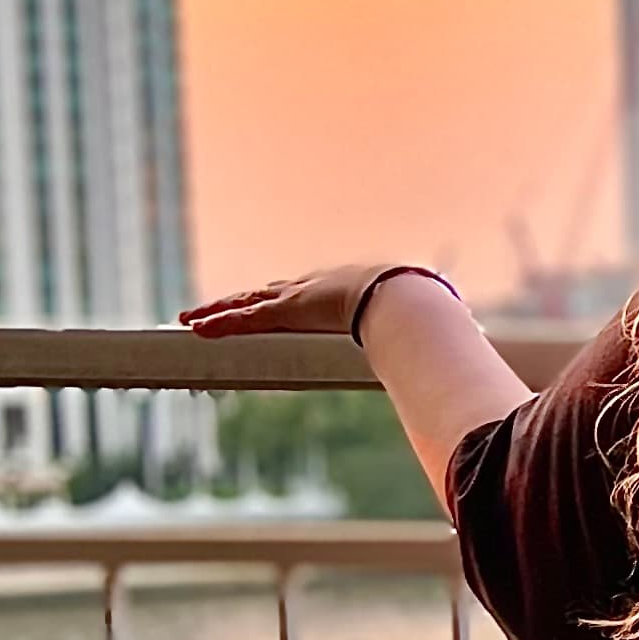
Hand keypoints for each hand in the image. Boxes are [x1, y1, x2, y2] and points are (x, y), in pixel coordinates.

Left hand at [181, 264, 433, 338]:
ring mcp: (294, 299)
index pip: (295, 295)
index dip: (275, 299)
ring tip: (187, 319)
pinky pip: (245, 320)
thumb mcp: (406, 325)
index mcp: (333, 292)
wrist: (401, 295)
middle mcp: (308, 290)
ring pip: (244, 305)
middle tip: (211, 309)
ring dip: (214, 312)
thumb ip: (415, 340)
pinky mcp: (286, 312)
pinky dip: (220, 324)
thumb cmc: (410, 307)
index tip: (263, 300)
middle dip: (235, 303)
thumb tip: (451, 349)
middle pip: (261, 296)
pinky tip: (195, 329)